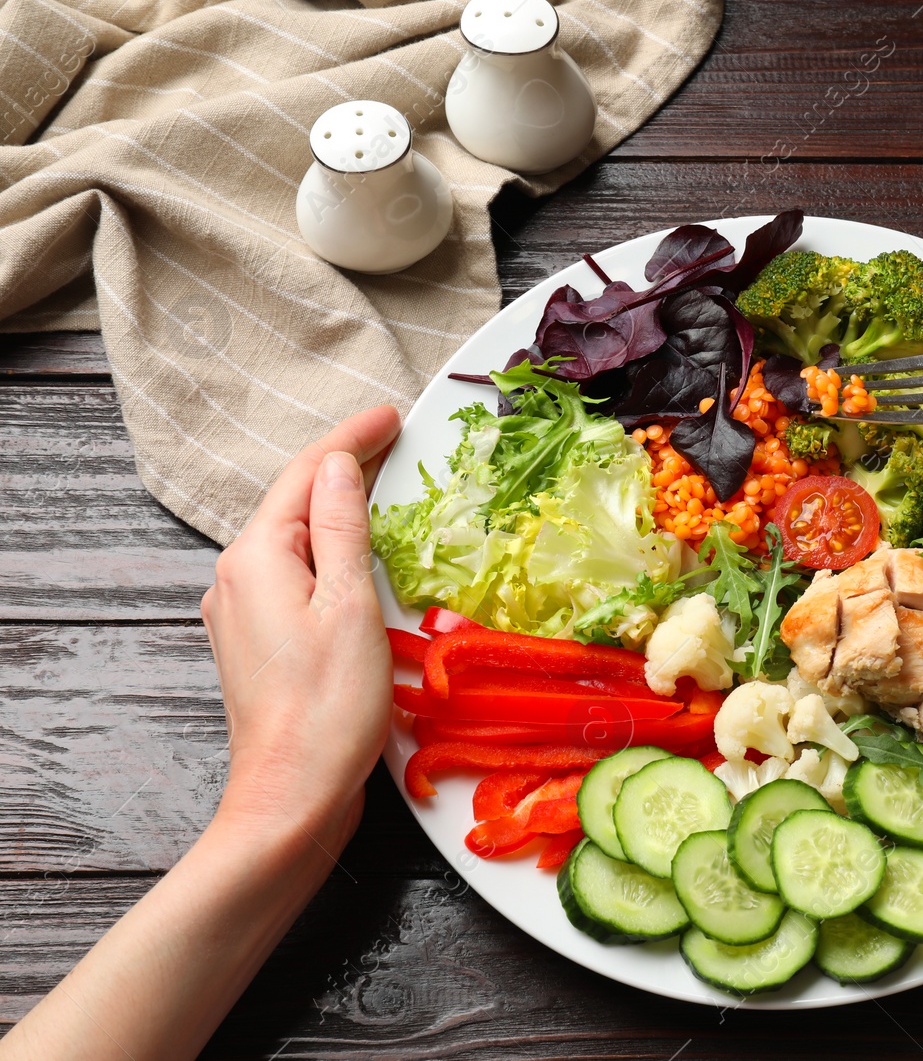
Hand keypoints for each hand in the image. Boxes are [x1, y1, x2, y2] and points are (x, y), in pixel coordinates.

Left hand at [201, 406, 402, 845]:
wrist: (291, 798)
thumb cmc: (328, 709)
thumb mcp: (349, 606)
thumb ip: (342, 528)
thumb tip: (339, 467)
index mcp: (256, 558)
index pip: (306, 473)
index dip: (351, 438)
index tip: (392, 414)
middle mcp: (236, 578)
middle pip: (295, 502)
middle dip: (343, 468)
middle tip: (396, 442)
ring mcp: (241, 612)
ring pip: (296, 540)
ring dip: (338, 512)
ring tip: (386, 490)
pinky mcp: (257, 643)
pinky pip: (295, 576)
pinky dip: (330, 554)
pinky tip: (361, 557)